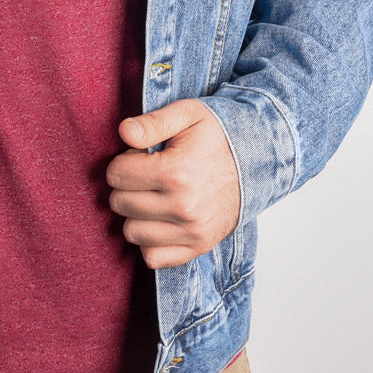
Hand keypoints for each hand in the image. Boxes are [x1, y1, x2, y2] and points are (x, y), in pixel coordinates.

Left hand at [106, 99, 240, 268]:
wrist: (256, 162)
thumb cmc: (217, 136)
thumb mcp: (187, 115)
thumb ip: (152, 122)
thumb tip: (124, 131)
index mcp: (176, 172)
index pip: (116, 175)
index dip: (122, 162)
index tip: (139, 157)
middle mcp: (183, 207)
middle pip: (120, 203)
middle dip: (126, 187)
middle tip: (146, 176)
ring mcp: (192, 231)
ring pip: (131, 232)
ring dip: (135, 214)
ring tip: (153, 196)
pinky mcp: (198, 247)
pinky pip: (153, 257)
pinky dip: (150, 240)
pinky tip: (159, 220)